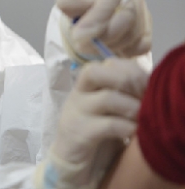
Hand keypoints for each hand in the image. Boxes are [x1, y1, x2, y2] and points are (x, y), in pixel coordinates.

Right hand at [35, 58, 148, 188]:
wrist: (70, 157)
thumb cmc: (94, 128)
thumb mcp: (105, 106)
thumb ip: (120, 91)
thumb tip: (149, 84)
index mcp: (86, 84)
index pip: (107, 63)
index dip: (131, 70)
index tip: (146, 85)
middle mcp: (78, 93)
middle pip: (95, 72)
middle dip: (127, 81)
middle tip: (144, 97)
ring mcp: (76, 112)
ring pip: (106, 98)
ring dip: (132, 107)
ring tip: (141, 118)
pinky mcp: (80, 133)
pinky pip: (109, 125)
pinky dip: (127, 127)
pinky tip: (133, 133)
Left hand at [56, 0, 151, 58]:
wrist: (102, 14)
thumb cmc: (90, 7)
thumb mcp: (78, 3)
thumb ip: (72, 5)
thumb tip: (61, 3)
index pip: (108, 2)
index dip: (94, 20)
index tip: (78, 35)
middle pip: (125, 20)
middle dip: (102, 37)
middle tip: (81, 46)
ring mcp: (144, 16)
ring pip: (132, 35)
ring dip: (110, 46)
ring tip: (91, 49)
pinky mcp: (148, 33)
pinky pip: (140, 47)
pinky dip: (124, 52)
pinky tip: (109, 50)